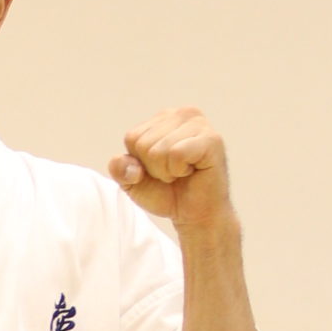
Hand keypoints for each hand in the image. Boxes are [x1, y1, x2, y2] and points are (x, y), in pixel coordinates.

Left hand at [109, 107, 233, 231]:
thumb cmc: (167, 194)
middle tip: (175, 174)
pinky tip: (193, 171)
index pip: (132, 138)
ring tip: (184, 173)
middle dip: (154, 168)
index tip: (161, 170)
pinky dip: (179, 171)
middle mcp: (183, 114)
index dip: (141, 163)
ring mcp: (199, 124)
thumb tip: (120, 162)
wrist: (196, 216)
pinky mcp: (211, 140)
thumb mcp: (133, 182)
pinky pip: (176, 155)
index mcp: (164, 118)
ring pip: (159, 151)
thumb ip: (120, 169)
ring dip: (167, 172)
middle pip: (144, 144)